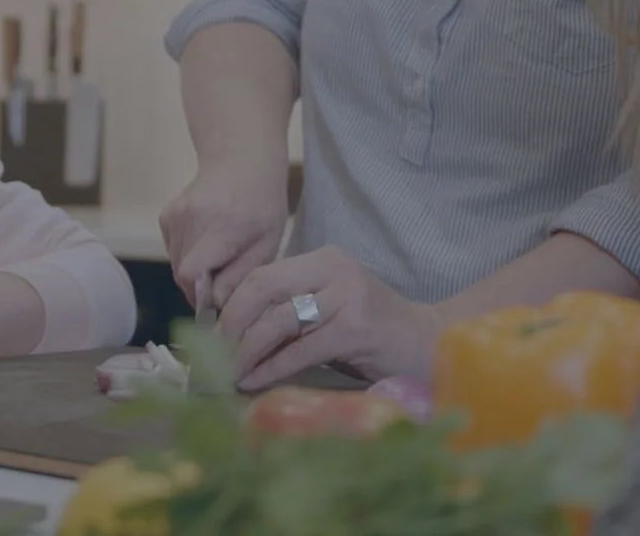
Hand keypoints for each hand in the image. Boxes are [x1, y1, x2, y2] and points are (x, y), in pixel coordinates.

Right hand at [160, 159, 288, 315]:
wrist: (242, 162)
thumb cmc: (263, 206)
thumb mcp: (268, 243)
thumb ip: (241, 275)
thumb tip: (214, 303)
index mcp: (224, 225)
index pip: (191, 272)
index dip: (200, 294)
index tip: (217, 300)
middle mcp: (194, 217)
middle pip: (182, 273)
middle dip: (200, 287)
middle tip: (222, 282)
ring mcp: (176, 213)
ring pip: (175, 264)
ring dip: (193, 272)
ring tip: (218, 258)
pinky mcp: (167, 214)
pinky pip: (172, 250)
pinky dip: (186, 256)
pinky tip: (206, 242)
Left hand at [218, 246, 439, 391]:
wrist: (428, 344)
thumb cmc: (374, 333)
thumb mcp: (330, 308)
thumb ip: (292, 309)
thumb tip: (233, 332)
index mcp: (324, 258)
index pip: (262, 274)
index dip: (231, 304)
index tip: (211, 333)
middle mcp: (334, 269)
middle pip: (262, 288)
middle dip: (230, 323)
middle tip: (213, 353)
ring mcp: (346, 297)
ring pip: (277, 321)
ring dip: (246, 351)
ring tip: (229, 373)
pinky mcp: (354, 328)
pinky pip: (299, 350)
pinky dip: (271, 368)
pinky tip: (254, 381)